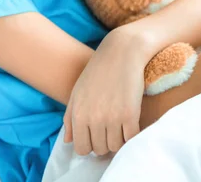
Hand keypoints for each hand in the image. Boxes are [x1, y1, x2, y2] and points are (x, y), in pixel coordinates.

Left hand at [63, 27, 152, 155]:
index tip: (98, 136)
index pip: (81, 148)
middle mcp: (93, 119)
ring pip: (115, 146)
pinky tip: (132, 125)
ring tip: (122, 126)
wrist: (122, 52)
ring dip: (119, 140)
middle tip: (112, 129)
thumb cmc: (99, 70)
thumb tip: (68, 141)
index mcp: (78, 114)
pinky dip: (132, 136)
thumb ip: (70, 118)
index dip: (91, 145)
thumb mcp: (78, 92)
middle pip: (100, 149)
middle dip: (105, 142)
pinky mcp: (130, 114)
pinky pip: (131, 138)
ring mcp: (112, 118)